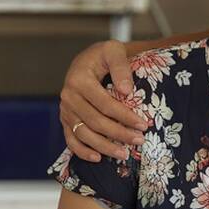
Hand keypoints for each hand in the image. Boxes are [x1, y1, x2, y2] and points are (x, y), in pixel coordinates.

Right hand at [60, 40, 149, 161]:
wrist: (88, 60)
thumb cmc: (104, 56)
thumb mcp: (114, 51)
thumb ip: (121, 67)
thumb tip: (126, 91)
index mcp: (79, 80)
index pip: (105, 104)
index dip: (124, 116)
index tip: (143, 125)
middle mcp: (69, 96)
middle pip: (95, 122)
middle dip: (119, 134)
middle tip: (139, 140)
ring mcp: (65, 110)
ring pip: (83, 134)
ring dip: (104, 147)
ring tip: (124, 154)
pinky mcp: (65, 120)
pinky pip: (71, 140)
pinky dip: (82, 152)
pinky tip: (98, 158)